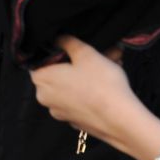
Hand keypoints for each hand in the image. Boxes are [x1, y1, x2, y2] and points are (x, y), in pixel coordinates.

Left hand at [29, 35, 146, 153]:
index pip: (39, 60)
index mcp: (42, 79)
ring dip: (87, 74)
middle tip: (97, 52)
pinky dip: (90, 90)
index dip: (55, 51)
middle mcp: (46, 98)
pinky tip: (108, 83)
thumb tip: (58, 39)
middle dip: (76, 61)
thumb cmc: (100, 84)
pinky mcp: (75, 121)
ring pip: (71, 85)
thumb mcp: (85, 53)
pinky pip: (79, 99)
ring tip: (110, 62)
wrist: (121, 120)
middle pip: (57, 73)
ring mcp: (60, 112)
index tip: (71, 46)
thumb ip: (68, 42)